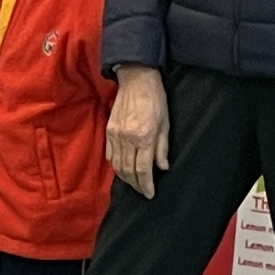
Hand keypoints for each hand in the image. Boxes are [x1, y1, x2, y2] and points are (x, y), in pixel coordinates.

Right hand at [105, 67, 169, 197]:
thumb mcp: (165, 123)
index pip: (143, 169)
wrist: (136, 80)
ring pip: (118, 165)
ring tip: (134, 184)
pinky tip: (122, 170)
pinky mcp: (109, 131)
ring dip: (126, 178)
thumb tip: (162, 167)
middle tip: (143, 191)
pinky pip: (110, 155)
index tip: (150, 194)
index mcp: (144, 136)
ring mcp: (116, 135)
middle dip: (136, 185)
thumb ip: (162, 147)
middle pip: (129, 171)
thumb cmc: (155, 99)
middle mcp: (128, 138)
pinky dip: (115, 166)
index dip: (146, 185)